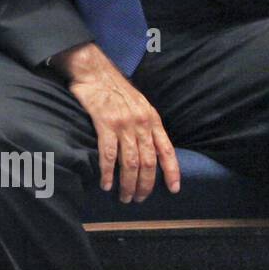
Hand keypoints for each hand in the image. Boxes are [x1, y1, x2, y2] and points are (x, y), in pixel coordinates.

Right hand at [52, 43, 180, 202]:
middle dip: (145, 185)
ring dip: (127, 184)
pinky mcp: (104, 123)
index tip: (174, 189)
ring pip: (130, 162)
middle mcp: (141, 123)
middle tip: (138, 199)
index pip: (167, 150)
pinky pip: (109, 154)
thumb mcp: (138, 103)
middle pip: (148, 162)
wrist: (94, 70)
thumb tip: (148, 146)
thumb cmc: (114, 88)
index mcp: (152, 119)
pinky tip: (106, 183)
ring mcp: (123, 124)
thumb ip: (144, 124)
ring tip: (123, 197)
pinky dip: (108, 172)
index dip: (172, 171)